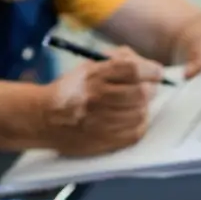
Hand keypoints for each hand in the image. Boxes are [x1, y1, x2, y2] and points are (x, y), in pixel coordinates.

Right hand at [41, 47, 162, 155]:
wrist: (45, 118)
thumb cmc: (72, 89)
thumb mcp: (90, 65)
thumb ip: (118, 59)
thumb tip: (147, 65)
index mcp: (94, 76)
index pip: (133, 70)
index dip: (151, 71)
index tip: (155, 72)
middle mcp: (97, 98)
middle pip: (140, 93)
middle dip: (150, 89)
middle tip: (148, 89)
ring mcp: (100, 122)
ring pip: (140, 114)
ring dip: (143, 108)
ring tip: (135, 105)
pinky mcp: (103, 140)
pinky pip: (135, 133)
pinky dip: (138, 125)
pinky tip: (130, 119)